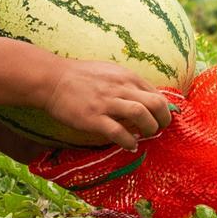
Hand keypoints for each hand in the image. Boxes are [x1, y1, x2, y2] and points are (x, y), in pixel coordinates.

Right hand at [40, 58, 174, 150]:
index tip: (160, 119)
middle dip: (163, 120)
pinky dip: (129, 142)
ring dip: (149, 129)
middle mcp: (121, 88)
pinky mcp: (94, 118)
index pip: (157, 93)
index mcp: (127, 77)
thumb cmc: (81, 76)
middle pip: (156, 104)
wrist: (52, 80)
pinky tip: (130, 146)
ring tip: (145, 136)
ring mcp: (107, 103)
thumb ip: (128, 83)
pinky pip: (118, 132)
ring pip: (141, 115)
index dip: (164, 110)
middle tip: (158, 129)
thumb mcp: (110, 71)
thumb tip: (145, 98)